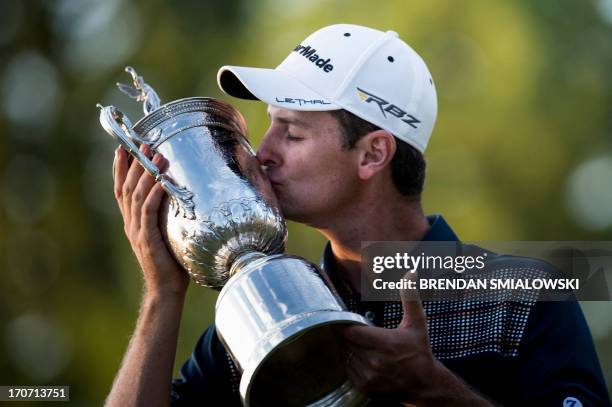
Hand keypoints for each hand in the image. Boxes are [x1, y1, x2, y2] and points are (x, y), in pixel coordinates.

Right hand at [113, 144, 188, 296]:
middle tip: (144, 144)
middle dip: (134, 164)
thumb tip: (178, 194)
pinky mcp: (146, 239)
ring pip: (137, 196)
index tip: (123, 148)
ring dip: (146, 174)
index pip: (122, 189)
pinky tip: (162, 182)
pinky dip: (154, 194)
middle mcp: (131, 224)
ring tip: (156, 156)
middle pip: (127, 187)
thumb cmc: (171, 261)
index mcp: (133, 222)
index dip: (120, 169)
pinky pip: (148, 212)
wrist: (166, 288)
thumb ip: (166, 215)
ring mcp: (136, 231)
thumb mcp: (166, 232)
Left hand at [339, 273, 441, 403]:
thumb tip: (411, 273)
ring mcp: (370, 375)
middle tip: (352, 330)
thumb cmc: (419, 351)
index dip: (344, 325)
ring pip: (346, 356)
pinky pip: (348, 370)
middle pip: (347, 343)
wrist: (424, 384)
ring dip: (348, 349)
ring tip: (359, 344)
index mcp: (386, 343)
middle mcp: (376, 360)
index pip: (352, 332)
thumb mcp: (417, 323)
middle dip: (348, 335)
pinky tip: (361, 358)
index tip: (341, 320)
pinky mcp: (365, 386)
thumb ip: (410, 297)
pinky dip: (351, 362)